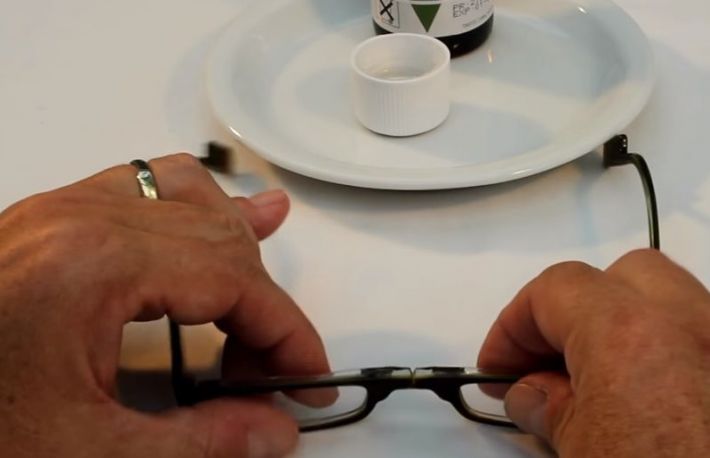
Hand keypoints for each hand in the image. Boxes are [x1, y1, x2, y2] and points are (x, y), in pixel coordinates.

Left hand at [0, 154, 330, 457]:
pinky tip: (220, 209)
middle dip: (264, 306)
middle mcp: (77, 220)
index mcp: (91, 266)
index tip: (307, 375)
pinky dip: (193, 204)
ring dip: (237, 248)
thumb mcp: (85, 456)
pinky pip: (143, 185)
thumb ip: (198, 445)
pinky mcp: (49, 222)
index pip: (234, 280)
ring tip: (266, 291)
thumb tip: (272, 431)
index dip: (287, 332)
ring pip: (187, 197)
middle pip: (219, 239)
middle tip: (276, 370)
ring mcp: (59, 212)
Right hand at [478, 250, 709, 456]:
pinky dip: (669, 356)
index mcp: (629, 333)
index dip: (513, 325)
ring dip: (625, 329)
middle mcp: (692, 324)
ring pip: (672, 302)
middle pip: (620, 277)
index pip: (554, 290)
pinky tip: (650, 401)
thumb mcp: (584, 454)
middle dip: (576, 310)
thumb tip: (531, 394)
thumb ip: (549, 411)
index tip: (497, 365)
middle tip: (546, 361)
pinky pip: (703, 343)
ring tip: (596, 383)